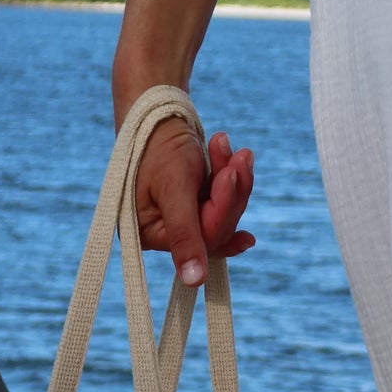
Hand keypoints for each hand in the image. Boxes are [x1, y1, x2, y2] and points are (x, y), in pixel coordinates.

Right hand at [132, 117, 256, 286]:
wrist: (156, 110)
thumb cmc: (158, 145)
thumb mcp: (174, 189)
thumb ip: (185, 236)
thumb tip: (193, 282)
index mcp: (150, 235)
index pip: (202, 239)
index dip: (223, 208)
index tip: (233, 174)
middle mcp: (162, 233)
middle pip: (217, 228)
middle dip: (231, 190)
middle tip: (241, 154)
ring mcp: (179, 220)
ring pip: (224, 213)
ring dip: (233, 178)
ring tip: (227, 143)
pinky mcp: (192, 205)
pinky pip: (222, 201)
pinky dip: (229, 177)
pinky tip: (231, 155)